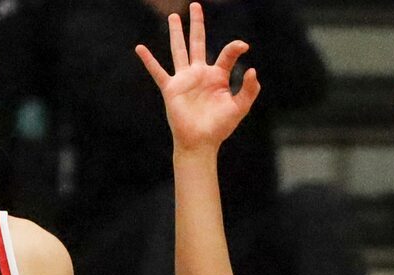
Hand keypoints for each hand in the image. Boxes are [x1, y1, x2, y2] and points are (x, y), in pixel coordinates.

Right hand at [135, 5, 261, 152]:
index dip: (235, 48)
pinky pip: (158, 71)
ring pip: (179, 50)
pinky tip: (140, 48)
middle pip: (198, 42)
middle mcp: (200, 73)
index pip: (226, 54)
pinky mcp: (171, 88)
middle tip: (196, 5)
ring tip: (173, 16)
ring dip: (176, 33)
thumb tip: (253, 70)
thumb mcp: (239, 108)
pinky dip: (149, 60)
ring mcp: (184, 79)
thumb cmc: (220, 127)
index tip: (244, 46)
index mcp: (217, 76)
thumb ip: (249, 90)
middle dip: (197, 24)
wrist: (200, 142)